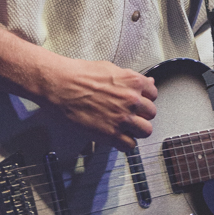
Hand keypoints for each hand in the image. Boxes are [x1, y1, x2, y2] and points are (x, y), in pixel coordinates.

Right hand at [43, 58, 157, 151]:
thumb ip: (130, 78)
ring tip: (124, 128)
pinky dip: (124, 143)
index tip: (138, 102)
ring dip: (136, 130)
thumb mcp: (109, 69)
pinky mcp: (110, 134)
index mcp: (133, 81)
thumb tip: (147, 82)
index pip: (153, 94)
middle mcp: (132, 100)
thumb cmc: (79, 74)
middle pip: (151, 114)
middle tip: (129, 115)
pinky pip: (130, 145)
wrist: (59, 85)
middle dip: (141, 115)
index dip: (144, 98)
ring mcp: (122, 118)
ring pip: (145, 131)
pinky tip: (116, 137)